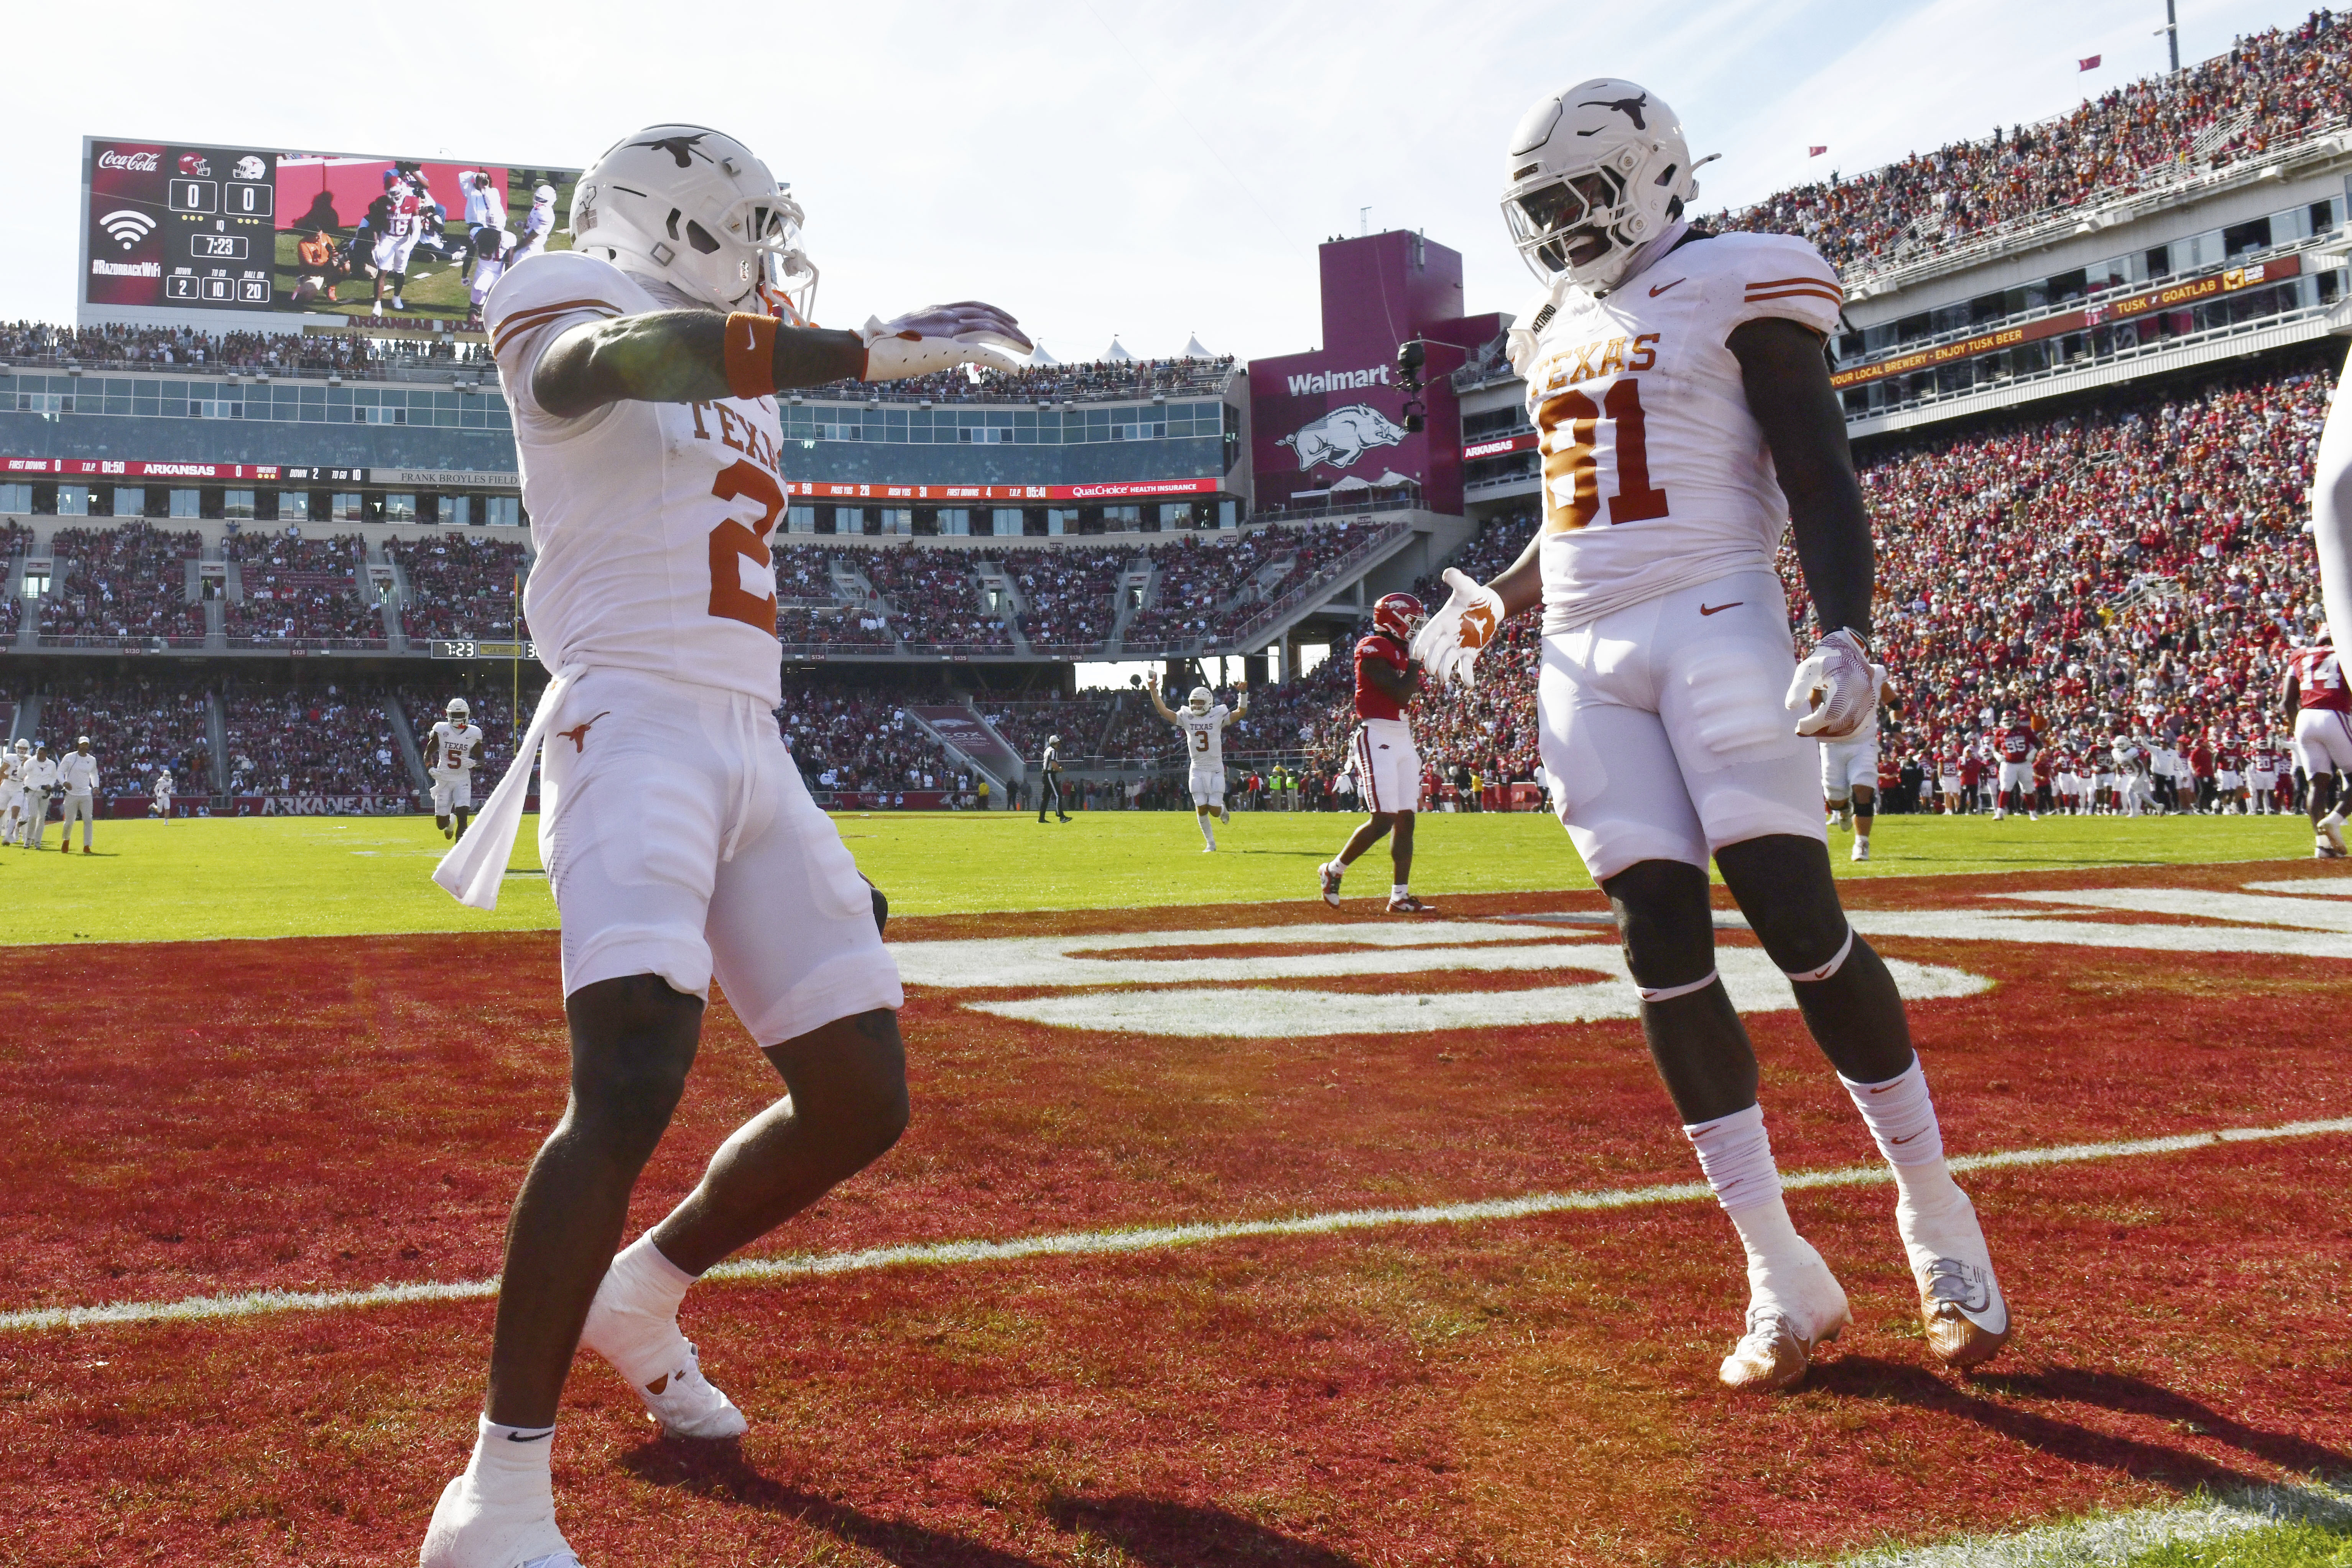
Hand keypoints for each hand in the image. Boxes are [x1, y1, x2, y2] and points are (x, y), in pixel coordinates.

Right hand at [860, 302, 1032, 380]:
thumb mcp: (907, 331)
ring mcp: (949, 329)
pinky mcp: (950, 348)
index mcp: (937, 310)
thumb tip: (928, 343)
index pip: (973, 306)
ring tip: (1028, 349)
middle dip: (1010, 327)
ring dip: (1013, 340)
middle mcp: (946, 314)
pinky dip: (1003, 361)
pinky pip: (984, 353)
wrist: (870, 347)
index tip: (1008, 322)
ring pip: (991, 330)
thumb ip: (924, 333)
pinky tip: (1016, 369)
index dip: (994, 313)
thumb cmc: (881, 342)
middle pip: (988, 316)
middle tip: (1026, 339)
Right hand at [1409, 568, 1505, 689]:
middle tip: (1432, 671)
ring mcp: (1456, 646)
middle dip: (1431, 662)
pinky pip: (1465, 668)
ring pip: (1446, 662)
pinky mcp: (1468, 653)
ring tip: (1444, 679)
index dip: (1422, 644)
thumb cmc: (1475, 595)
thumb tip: (1448, 572)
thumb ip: (1457, 580)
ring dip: (1444, 671)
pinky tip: (1469, 684)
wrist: (1490, 606)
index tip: (1416, 655)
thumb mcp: (1466, 586)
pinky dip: (1466, 677)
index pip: (1428, 634)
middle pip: (1434, 652)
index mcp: (1441, 622)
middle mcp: (1446, 636)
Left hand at [1785, 628, 1880, 738]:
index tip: (1798, 725)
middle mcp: (1862, 690)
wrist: (1847, 653)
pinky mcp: (1871, 706)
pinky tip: (1826, 732)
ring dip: (1830, 734)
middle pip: (1843, 721)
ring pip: (1852, 727)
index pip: (1833, 710)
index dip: (1814, 723)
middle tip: (1801, 729)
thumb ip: (1798, 687)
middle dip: (1820, 730)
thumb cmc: (1823, 662)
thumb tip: (1790, 707)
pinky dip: (1841, 733)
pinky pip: (1858, 726)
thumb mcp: (1807, 669)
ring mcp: (1870, 699)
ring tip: (1811, 730)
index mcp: (1847, 680)